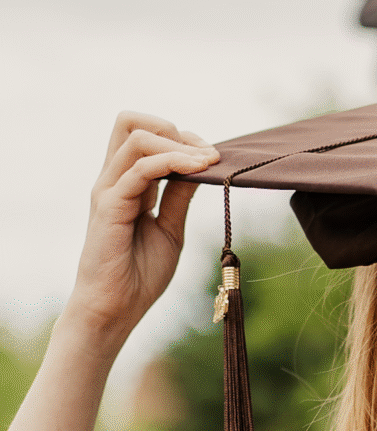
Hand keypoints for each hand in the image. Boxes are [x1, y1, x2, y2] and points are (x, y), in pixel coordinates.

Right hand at [65, 111, 219, 353]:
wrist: (116, 307)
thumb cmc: (139, 275)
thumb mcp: (170, 230)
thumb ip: (179, 198)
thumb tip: (200, 168)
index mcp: (128, 184)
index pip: (145, 135)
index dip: (182, 139)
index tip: (214, 156)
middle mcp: (114, 180)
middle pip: (130, 122)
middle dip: (174, 129)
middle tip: (208, 153)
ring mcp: (109, 190)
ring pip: (136, 137)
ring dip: (178, 144)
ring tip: (208, 161)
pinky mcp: (110, 206)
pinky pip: (139, 170)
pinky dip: (171, 163)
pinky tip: (196, 169)